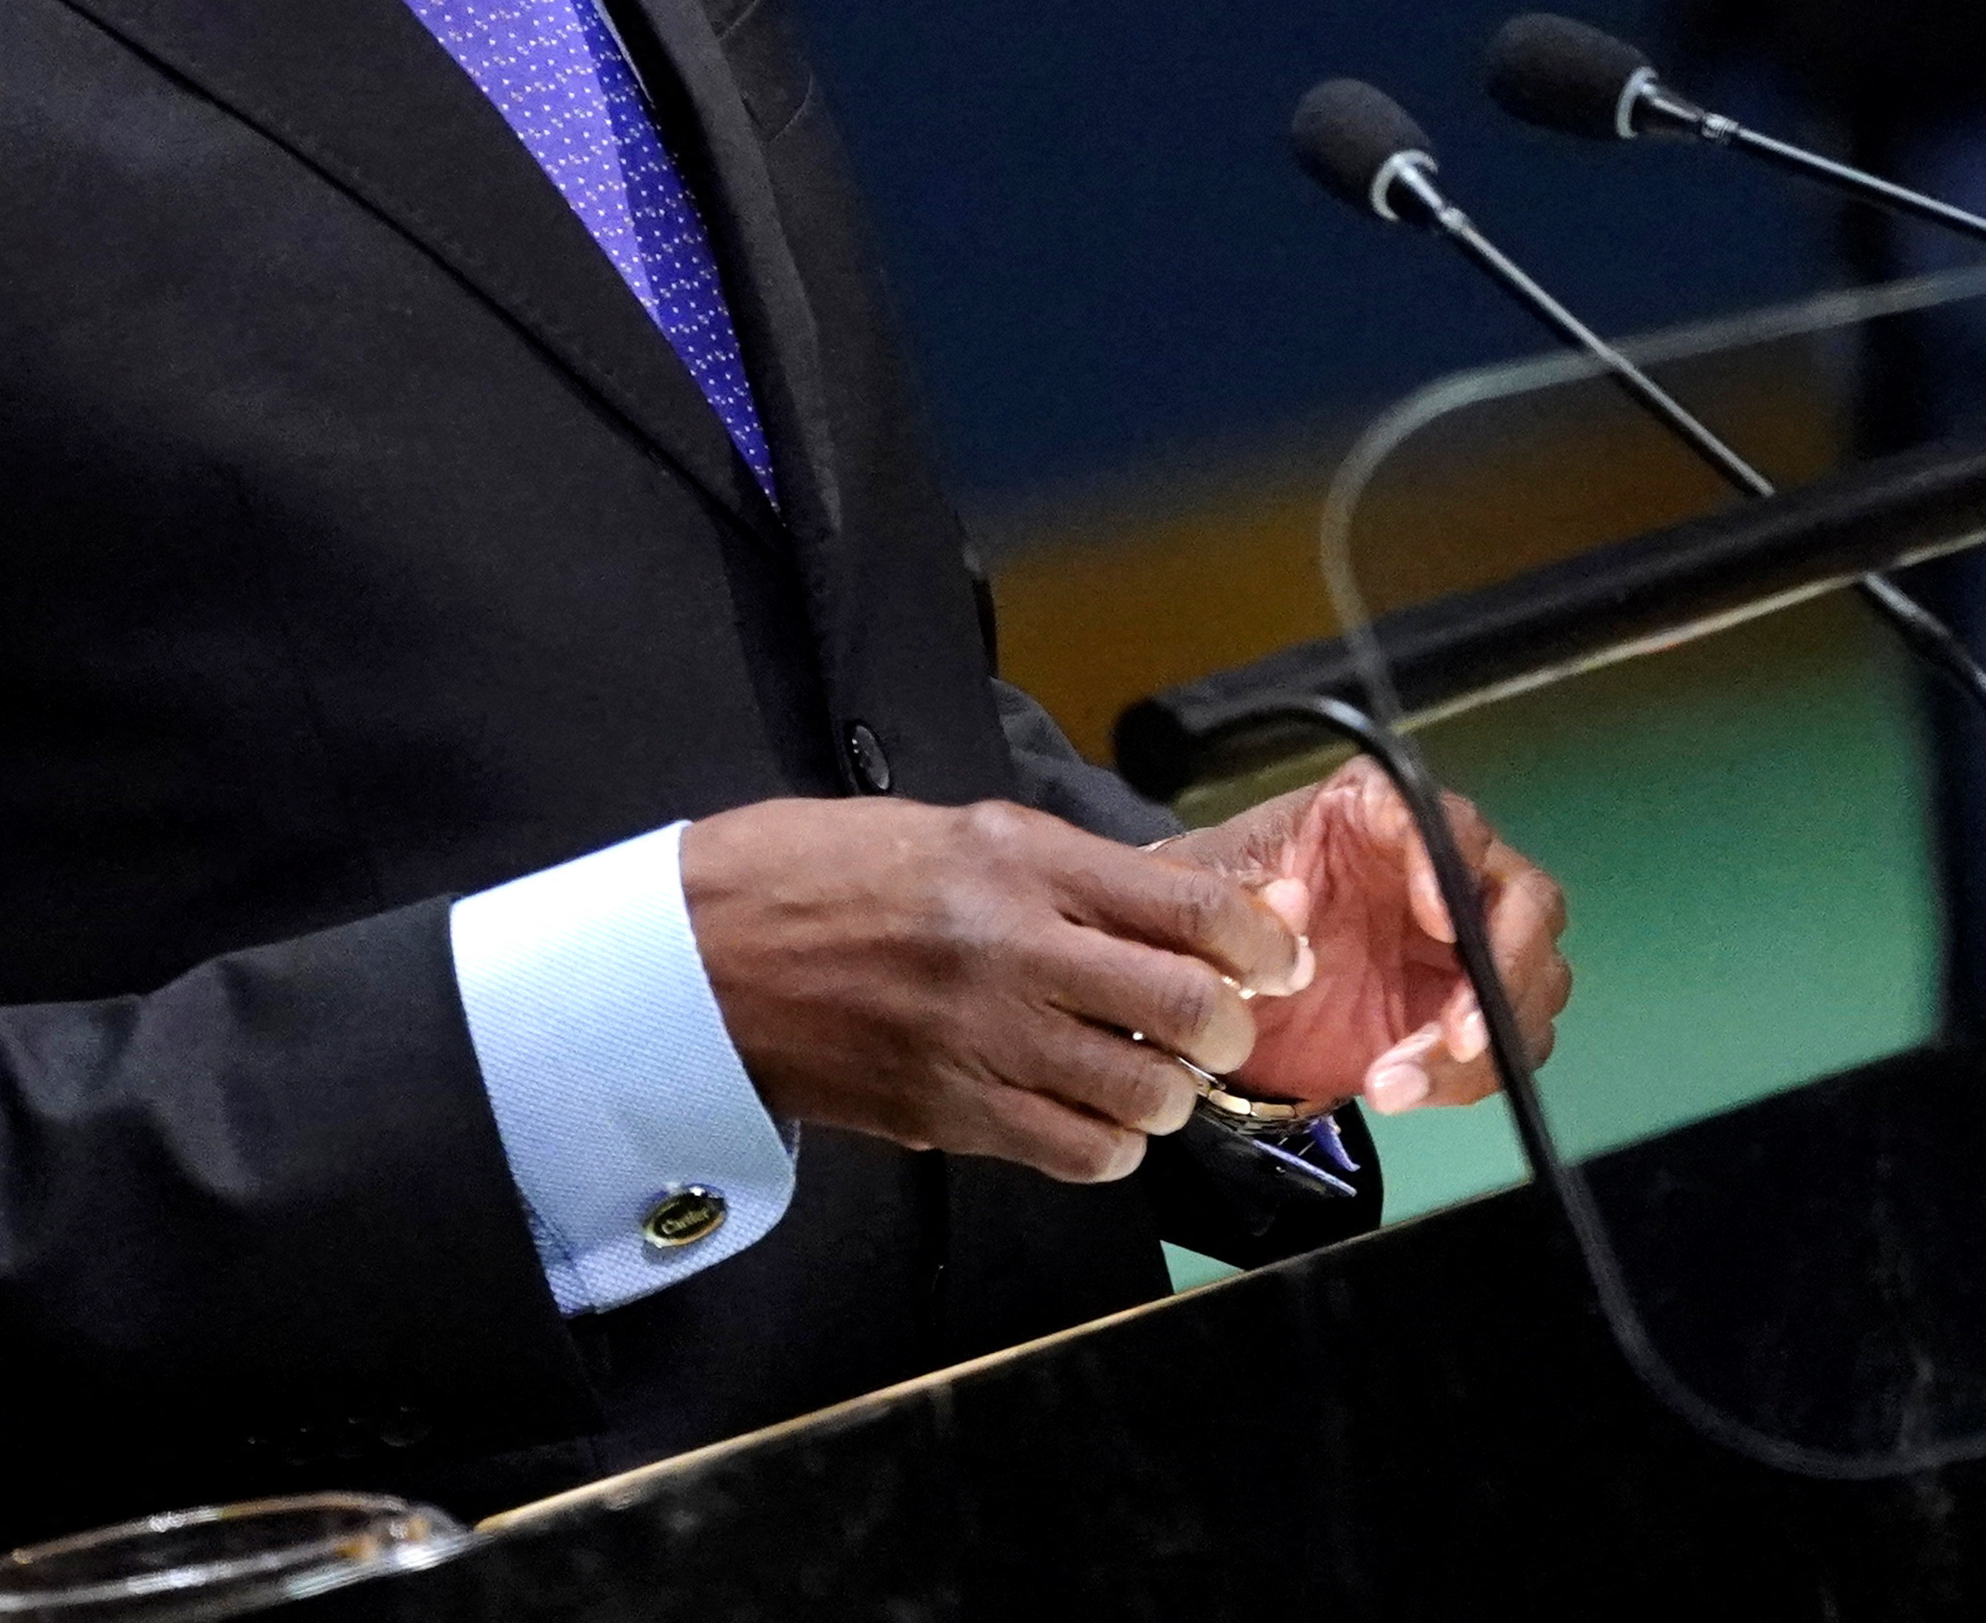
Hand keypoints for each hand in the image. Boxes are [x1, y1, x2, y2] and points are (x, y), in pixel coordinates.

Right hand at [680, 796, 1302, 1183]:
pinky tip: (1092, 1115)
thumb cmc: (830, 872)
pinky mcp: (947, 1110)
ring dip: (1169, 1091)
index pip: (1193, 908)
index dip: (1263, 943)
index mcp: (1022, 860)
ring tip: (1148, 1072)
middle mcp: (1014, 947)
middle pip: (1190, 1008)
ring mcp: (981, 1037)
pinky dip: (1109, 1144)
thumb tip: (1203, 909)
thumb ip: (1083, 874)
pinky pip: (1077, 1152)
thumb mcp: (966, 832)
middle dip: (1231, 1027)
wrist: (707, 947)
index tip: (1278, 959)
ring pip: (1144, 1094)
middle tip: (1221, 1027)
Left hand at [1155, 757, 1571, 1117]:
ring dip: (1488, 1037)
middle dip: (1503, 967)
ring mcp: (1464, 943)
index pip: (1447, 823)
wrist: (1218, 993)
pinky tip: (1404, 1090)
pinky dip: (1468, 1077)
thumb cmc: (1220, 916)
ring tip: (1401, 1081)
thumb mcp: (1214, 890)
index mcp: (1383, 812)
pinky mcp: (1463, 1009)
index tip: (1439, 924)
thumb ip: (1246, 893)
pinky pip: (1507, 1043)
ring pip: (1533, 978)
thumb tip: (1289, 904)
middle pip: (1524, 900)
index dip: (1452, 869)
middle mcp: (1443, 868)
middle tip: (1459, 1032)